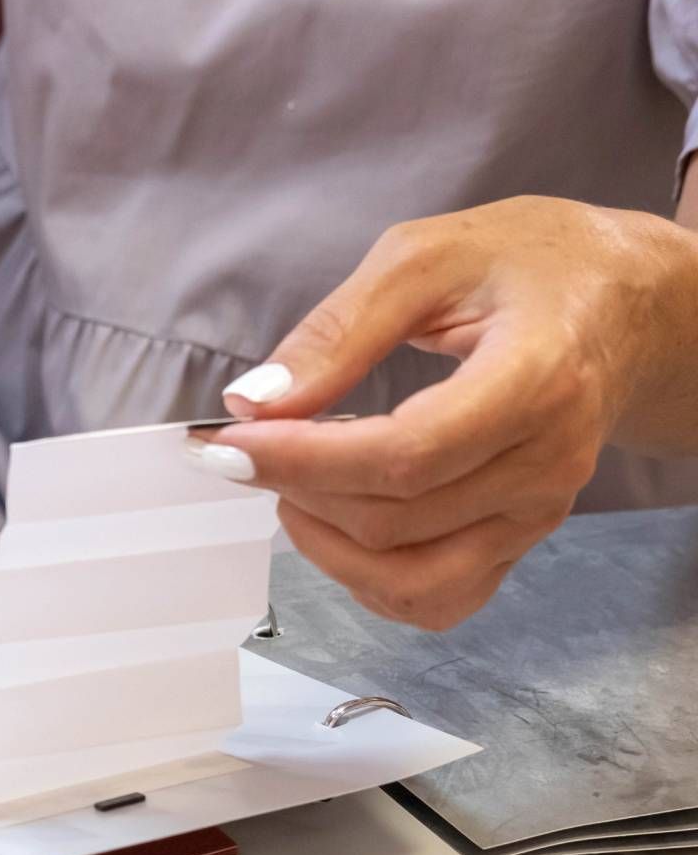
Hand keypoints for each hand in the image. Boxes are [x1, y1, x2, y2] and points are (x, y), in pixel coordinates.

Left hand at [186, 196, 697, 629]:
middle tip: (247, 444)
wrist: (624, 303)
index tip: (230, 442)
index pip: (404, 457)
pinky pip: (436, 597)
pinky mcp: (523, 540)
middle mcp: (546, 464)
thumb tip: (253, 402)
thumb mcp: (425, 257)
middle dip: (295, 488)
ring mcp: (537, 513)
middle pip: (393, 521)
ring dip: (324, 542)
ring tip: (292, 479)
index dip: (303, 461)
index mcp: (535, 380)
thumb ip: (336, 331)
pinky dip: (368, 578)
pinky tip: (337, 522)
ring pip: (408, 577)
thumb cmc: (526, 265)